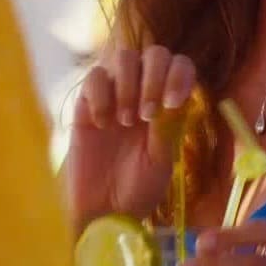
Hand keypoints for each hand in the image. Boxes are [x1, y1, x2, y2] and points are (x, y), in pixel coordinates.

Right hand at [65, 46, 196, 224]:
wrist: (103, 212)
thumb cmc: (137, 190)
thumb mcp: (160, 162)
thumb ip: (166, 129)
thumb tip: (170, 98)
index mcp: (168, 104)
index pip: (179, 67)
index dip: (180, 74)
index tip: (173, 102)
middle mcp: (143, 92)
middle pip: (154, 53)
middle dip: (154, 77)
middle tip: (148, 113)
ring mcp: (114, 95)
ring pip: (123, 57)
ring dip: (128, 85)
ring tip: (126, 121)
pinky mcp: (86, 103)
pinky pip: (94, 77)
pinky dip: (101, 95)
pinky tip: (102, 124)